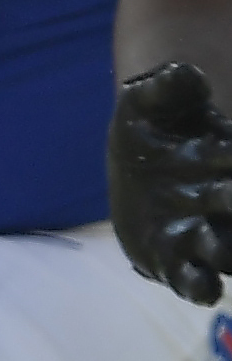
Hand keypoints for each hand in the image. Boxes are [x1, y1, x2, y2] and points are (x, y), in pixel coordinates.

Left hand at [109, 63, 231, 304]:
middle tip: (224, 192)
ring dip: (227, 253)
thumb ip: (169, 86)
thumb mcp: (153, 100)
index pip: (231, 161)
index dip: (227, 157)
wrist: (138, 162)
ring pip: (228, 254)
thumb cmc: (156, 125)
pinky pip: (195, 279)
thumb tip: (183, 73)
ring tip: (221, 248)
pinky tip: (203, 287)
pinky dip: (201, 285)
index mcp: (225, 161)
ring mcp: (204, 235)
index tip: (223, 152)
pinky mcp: (175, 261)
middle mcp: (225, 203)